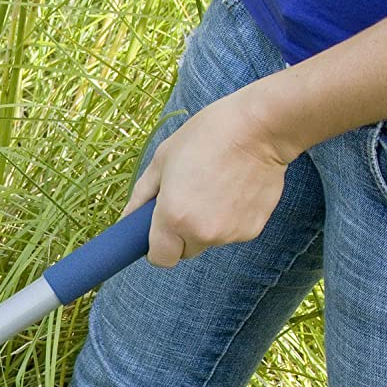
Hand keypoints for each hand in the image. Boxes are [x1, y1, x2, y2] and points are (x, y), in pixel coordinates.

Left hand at [124, 81, 295, 266]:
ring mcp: (230, 234)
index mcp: (173, 218)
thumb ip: (141, 195)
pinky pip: (232, 232)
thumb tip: (127, 219)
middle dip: (182, 234)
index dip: (158, 247)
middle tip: (189, 199)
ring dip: (208, 224)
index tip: (160, 232)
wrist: (259, 128)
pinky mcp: (253, 229)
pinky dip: (231, 218)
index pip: (160, 259)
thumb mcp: (162, 159)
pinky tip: (235, 190)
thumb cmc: (206, 136)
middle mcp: (201, 233)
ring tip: (216, 187)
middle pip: (185, 251)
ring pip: (209, 240)